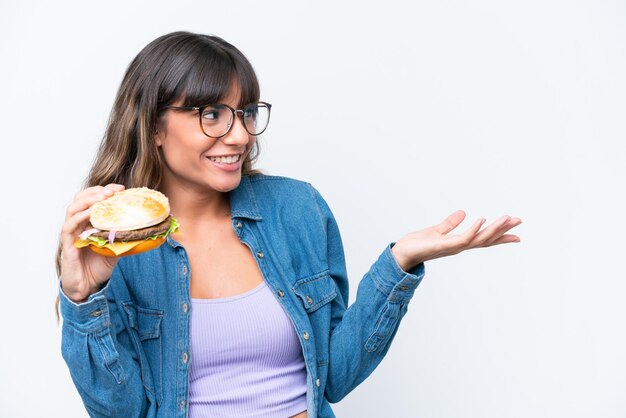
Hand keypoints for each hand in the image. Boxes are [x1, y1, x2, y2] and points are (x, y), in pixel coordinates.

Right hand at [60, 184, 124, 302]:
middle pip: (81, 199)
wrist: (88, 285)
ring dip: (88, 200)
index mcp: (89, 221)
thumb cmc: (98, 266)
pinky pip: (69, 226)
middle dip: (97, 191)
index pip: (93, 199)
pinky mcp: (67, 243)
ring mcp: (71, 232)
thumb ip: (126, 237)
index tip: (121, 188)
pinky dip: (79, 217)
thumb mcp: (117, 248)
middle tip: (113, 190)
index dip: (105, 190)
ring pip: (73, 209)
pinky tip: (90, 213)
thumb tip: (149, 231)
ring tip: (103, 197)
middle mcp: (78, 224)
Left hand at [391, 210, 521, 270]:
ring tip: (507, 218)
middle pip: (487, 239)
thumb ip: (450, 223)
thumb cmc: (417, 244)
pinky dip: (473, 229)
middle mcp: (459, 246)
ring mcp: (454, 247)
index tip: (516, 233)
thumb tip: (463, 212)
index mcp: (459, 242)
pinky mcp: (445, 245)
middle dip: (503, 230)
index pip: (484, 239)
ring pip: (479, 238)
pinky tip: (481, 219)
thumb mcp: (437, 230)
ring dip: (494, 228)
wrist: (402, 254)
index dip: (500, 236)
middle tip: (519, 221)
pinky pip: (463, 238)